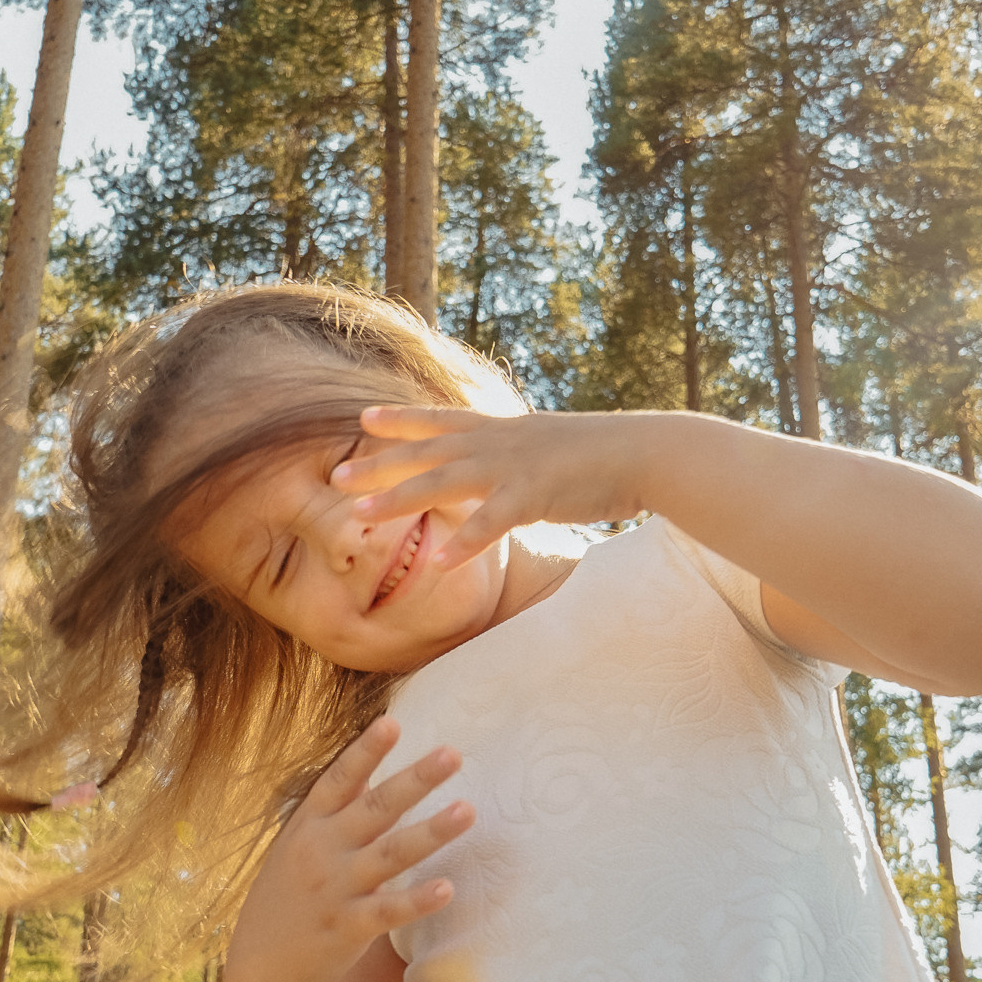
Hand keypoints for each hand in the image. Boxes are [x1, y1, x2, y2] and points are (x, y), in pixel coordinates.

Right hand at [229, 716, 472, 981]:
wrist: (262, 969)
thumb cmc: (288, 895)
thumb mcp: (297, 841)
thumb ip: (333, 804)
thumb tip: (366, 758)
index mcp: (308, 825)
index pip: (339, 779)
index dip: (365, 751)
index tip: (392, 722)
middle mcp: (322, 851)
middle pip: (376, 808)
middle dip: (415, 779)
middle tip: (453, 753)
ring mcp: (336, 889)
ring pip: (392, 854)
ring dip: (432, 831)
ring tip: (468, 811)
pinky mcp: (349, 928)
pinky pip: (390, 911)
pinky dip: (418, 899)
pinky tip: (448, 888)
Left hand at [332, 407, 661, 569]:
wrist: (646, 452)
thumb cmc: (603, 455)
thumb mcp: (551, 445)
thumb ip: (520, 454)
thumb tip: (505, 464)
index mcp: (503, 429)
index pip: (442, 420)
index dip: (402, 419)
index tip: (364, 419)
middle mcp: (499, 442)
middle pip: (427, 451)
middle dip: (378, 463)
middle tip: (335, 474)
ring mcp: (514, 468)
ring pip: (443, 482)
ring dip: (398, 499)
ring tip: (357, 514)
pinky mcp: (535, 496)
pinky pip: (491, 524)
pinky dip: (465, 543)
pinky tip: (438, 562)